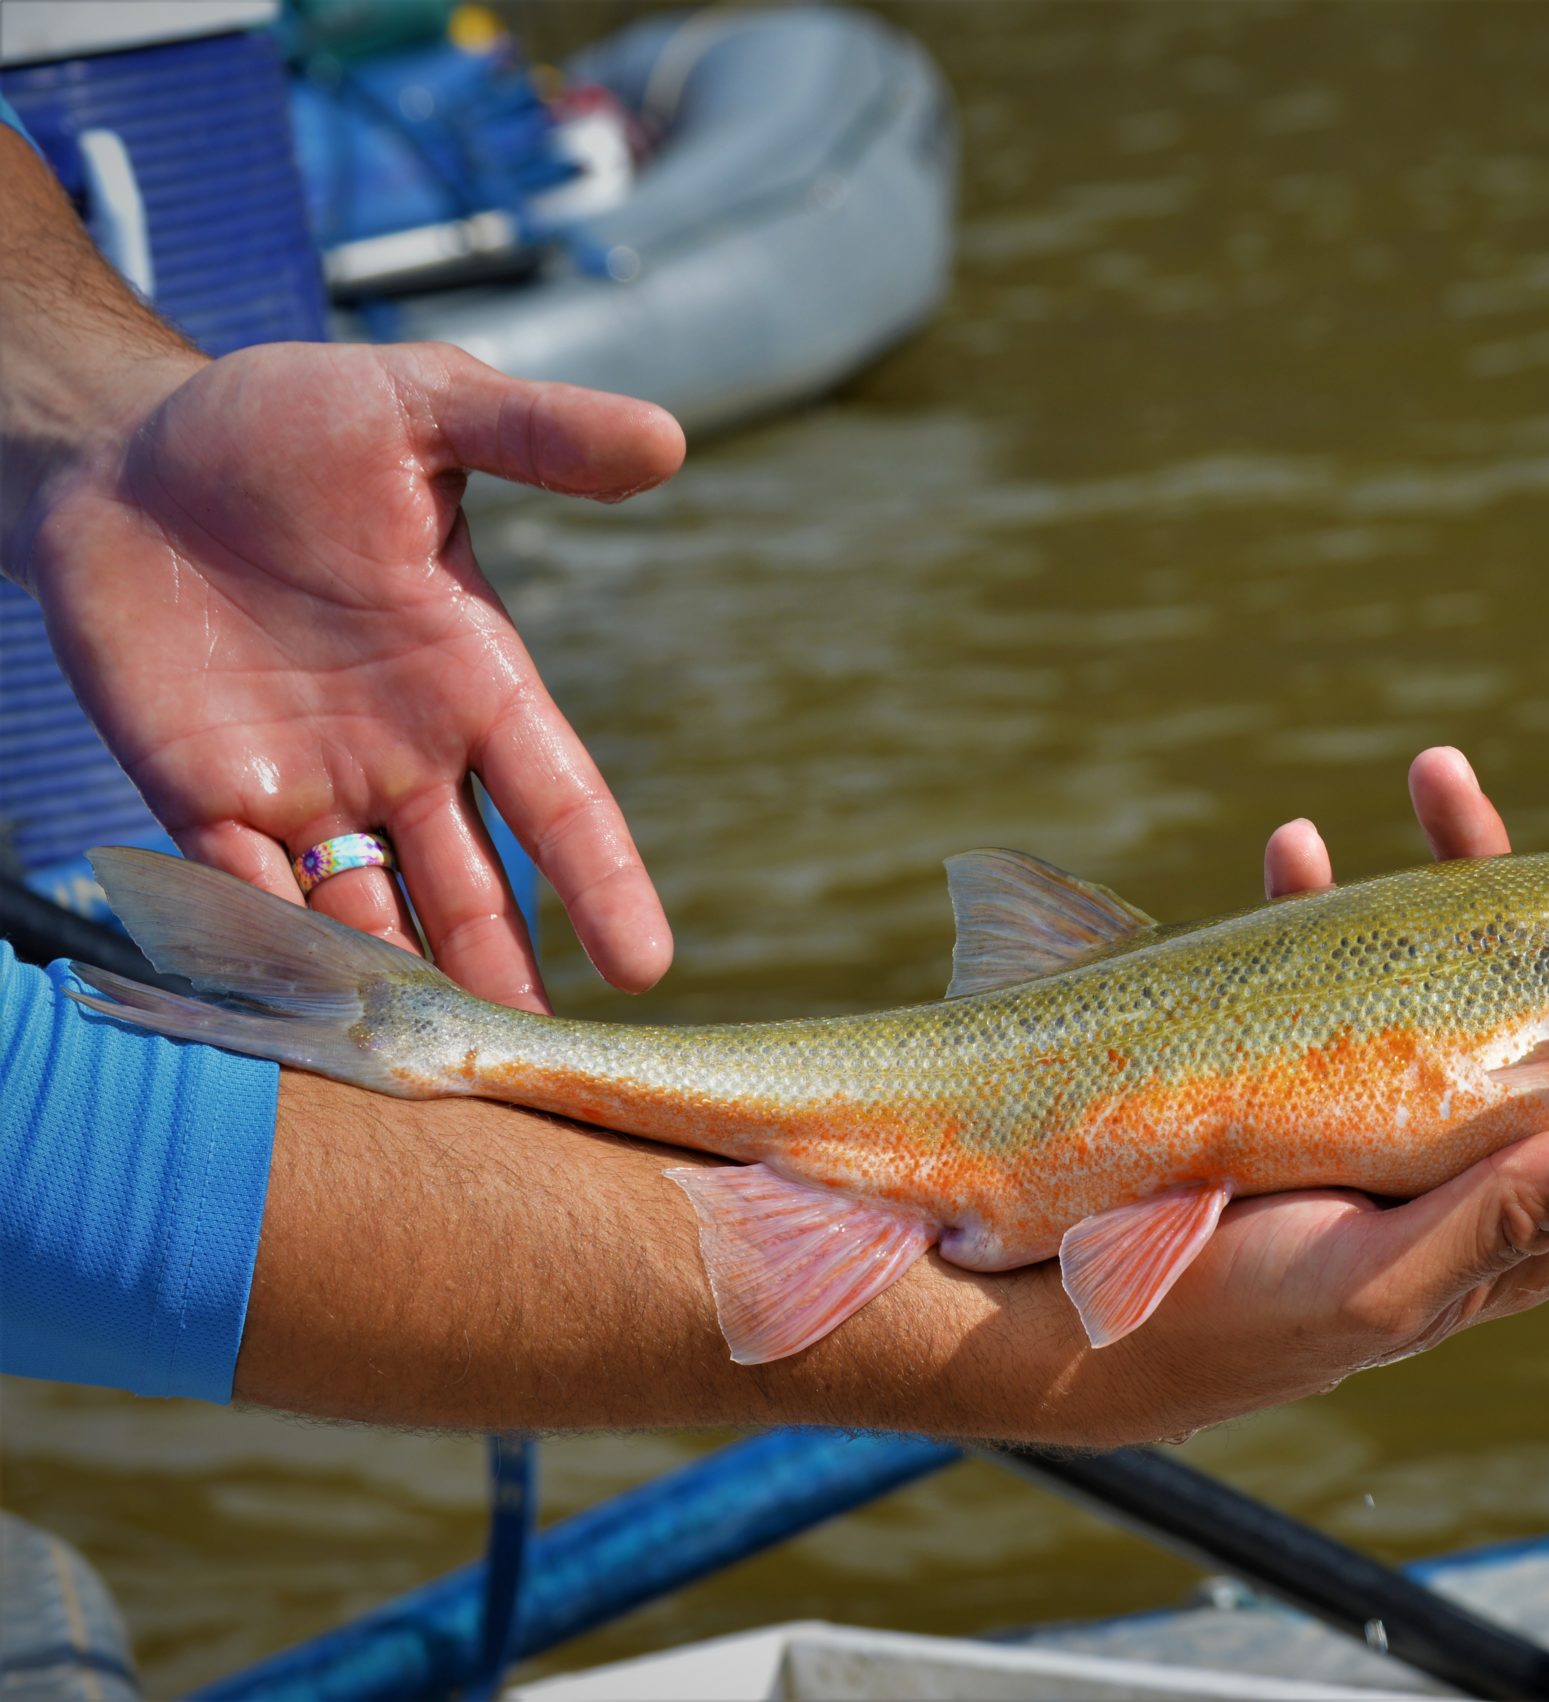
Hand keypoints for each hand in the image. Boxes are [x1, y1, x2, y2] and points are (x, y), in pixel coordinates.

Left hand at [10, 341, 683, 1010]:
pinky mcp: (200, 797)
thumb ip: (536, 433)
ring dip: (399, 989)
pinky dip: (274, 958)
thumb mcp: (422, 406)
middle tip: (537, 1063)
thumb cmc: (286, 420)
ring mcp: (305, 785)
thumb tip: (669, 440)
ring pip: (371, 914)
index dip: (603, 881)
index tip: (647, 967)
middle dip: (504, 974)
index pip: (558, 800)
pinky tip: (305, 1022)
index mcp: (473, 678)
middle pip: (471, 889)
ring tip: (433, 1071)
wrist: (123, 445)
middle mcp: (404, 753)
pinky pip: (246, 896)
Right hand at [1033, 747, 1548, 1442]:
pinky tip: (1303, 844)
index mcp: (1530, 1235)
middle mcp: (1491, 1161)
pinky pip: (1345, 967)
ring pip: (1480, 974)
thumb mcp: (1369, 1289)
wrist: (1075, 1314)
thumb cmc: (1227, 1319)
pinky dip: (1333, 900)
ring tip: (1439, 770)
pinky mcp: (1319, 1075)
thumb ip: (1497, 1227)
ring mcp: (1408, 1111)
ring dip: (1468, 868)